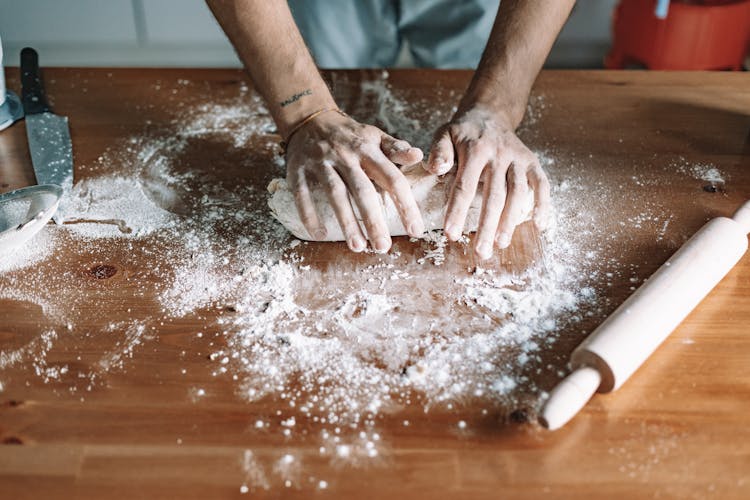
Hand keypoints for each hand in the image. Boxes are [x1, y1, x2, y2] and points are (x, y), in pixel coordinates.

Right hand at [285, 110, 424, 252]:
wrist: (310, 118)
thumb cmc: (350, 135)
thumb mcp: (374, 137)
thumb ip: (396, 150)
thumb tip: (419, 156)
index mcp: (368, 149)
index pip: (392, 178)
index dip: (405, 205)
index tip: (416, 231)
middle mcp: (345, 156)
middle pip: (362, 191)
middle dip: (374, 221)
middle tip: (383, 248)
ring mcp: (320, 163)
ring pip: (335, 194)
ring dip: (346, 222)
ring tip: (358, 247)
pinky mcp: (297, 170)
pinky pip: (302, 194)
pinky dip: (309, 214)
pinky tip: (319, 234)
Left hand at [426, 105, 550, 259]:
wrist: (490, 114)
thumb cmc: (463, 133)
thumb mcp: (444, 134)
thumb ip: (439, 151)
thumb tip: (436, 169)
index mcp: (475, 149)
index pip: (465, 185)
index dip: (457, 211)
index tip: (451, 234)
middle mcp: (500, 154)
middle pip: (494, 194)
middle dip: (487, 225)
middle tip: (481, 251)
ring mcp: (518, 158)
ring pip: (517, 192)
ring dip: (511, 220)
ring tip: (501, 244)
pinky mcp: (532, 162)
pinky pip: (541, 183)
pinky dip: (543, 203)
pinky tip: (539, 225)